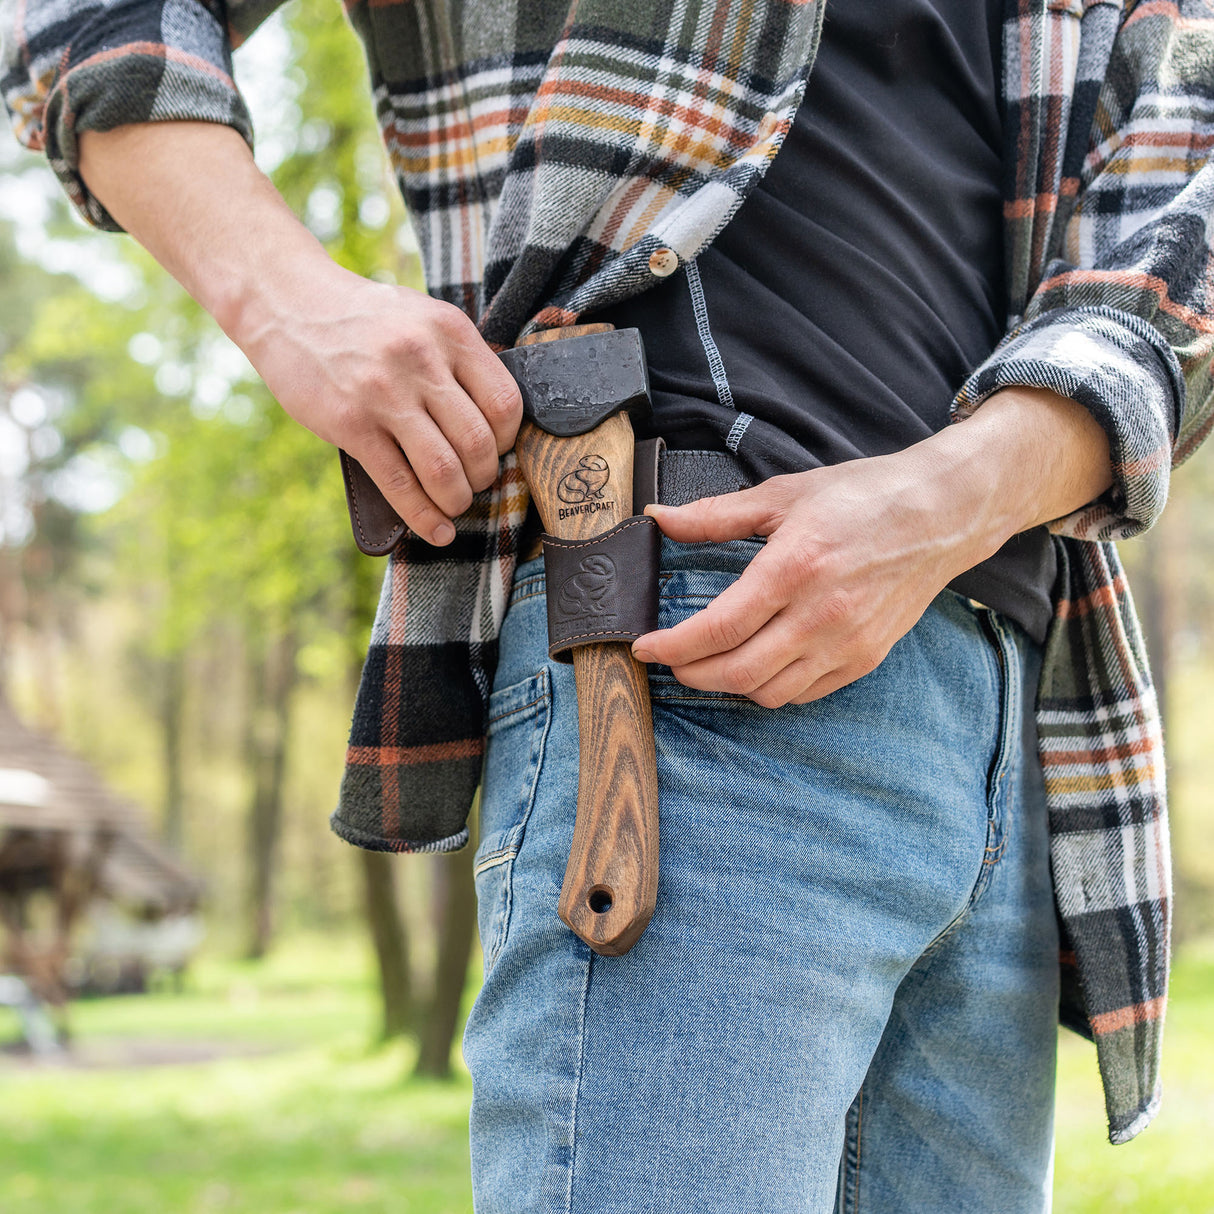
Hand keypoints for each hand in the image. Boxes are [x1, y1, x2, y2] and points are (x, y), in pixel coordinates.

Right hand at [78, 121, 522, 546]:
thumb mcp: (421, 316)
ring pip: (444, 469)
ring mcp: (384, 392)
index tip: (495, 450)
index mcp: (450, 331)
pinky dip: (423, 518)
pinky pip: (399, 483)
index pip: (505, 403)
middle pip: (478, 442)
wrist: (287, 301)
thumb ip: (457, 359)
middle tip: (475, 483)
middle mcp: (422, 360)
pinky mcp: (349, 422)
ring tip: (455, 505)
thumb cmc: (363, 318)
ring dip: (457, 500)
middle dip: (485, 476)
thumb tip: (494, 422)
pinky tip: (436, 532)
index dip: (508, 440)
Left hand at [630, 449, 983, 706]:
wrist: (942, 513)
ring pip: (769, 692)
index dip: (672, 646)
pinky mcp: (865, 658)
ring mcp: (847, 642)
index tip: (645, 646)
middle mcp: (821, 614)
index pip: (718, 628)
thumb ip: (715, 514)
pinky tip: (755, 666)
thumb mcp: (783, 494)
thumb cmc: (863, 497)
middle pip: (737, 672)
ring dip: (728, 685)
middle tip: (669, 660)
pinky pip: (804, 693)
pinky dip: (770, 689)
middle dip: (691, 673)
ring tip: (707, 664)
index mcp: (794, 567)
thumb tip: (660, 517)